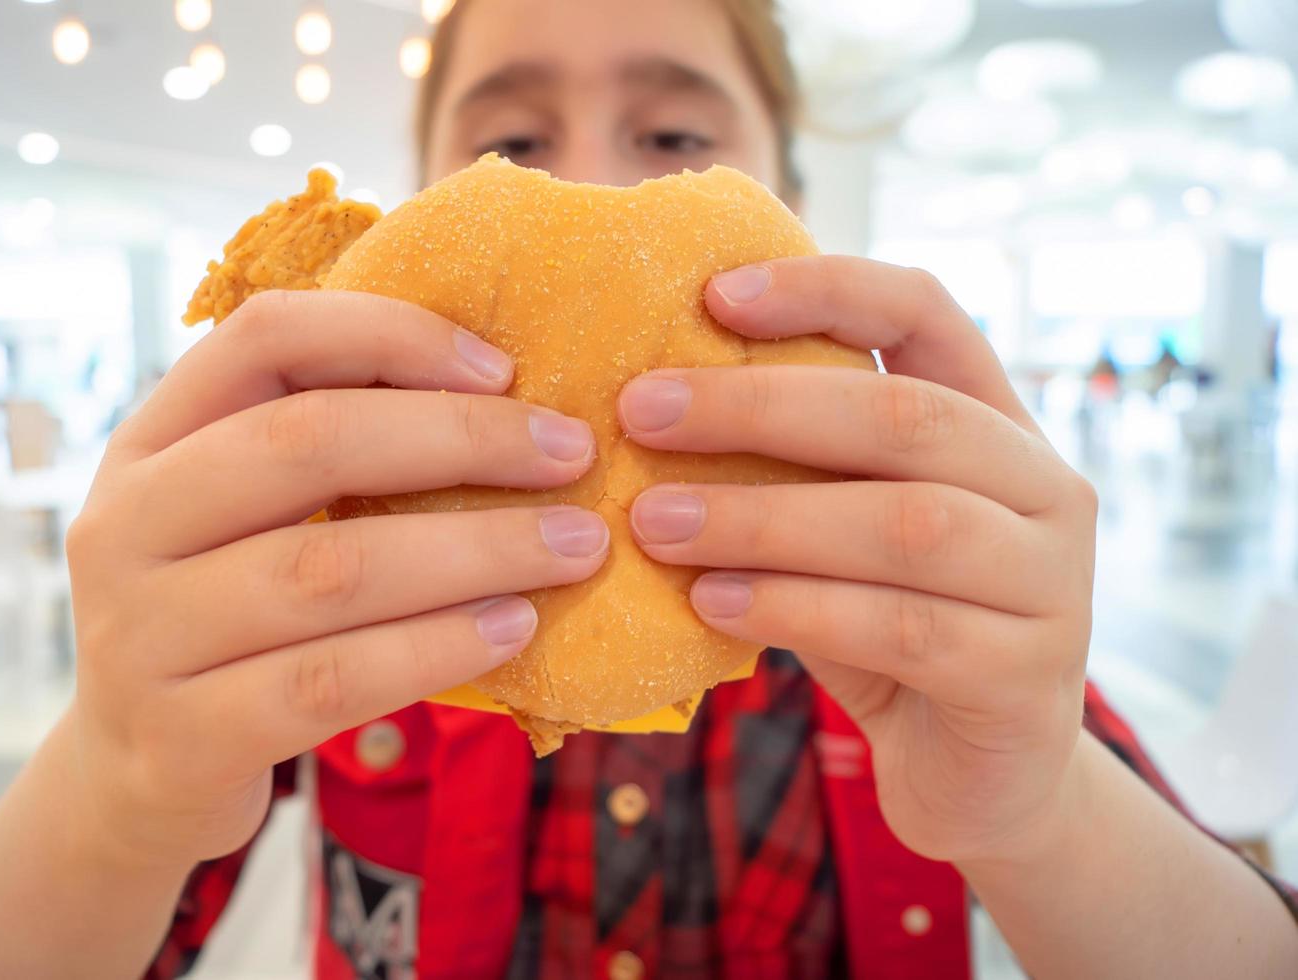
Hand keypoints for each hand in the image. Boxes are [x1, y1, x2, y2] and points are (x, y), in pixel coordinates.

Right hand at [65, 290, 607, 869]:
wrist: (128, 779)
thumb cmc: (224, 623)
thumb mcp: (238, 521)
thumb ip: (319, 455)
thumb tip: (503, 396)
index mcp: (149, 443)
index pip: (262, 338)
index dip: (389, 335)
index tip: (503, 369)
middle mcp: (124, 525)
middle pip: (305, 443)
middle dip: (461, 439)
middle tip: (572, 455)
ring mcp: (139, 637)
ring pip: (329, 570)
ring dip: (475, 550)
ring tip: (572, 547)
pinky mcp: (181, 739)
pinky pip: (331, 681)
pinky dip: (435, 649)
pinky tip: (512, 629)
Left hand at [618, 257, 1096, 863]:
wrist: (976, 775)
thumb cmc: (885, 628)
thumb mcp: (843, 530)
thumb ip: (794, 468)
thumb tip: (651, 405)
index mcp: (995, 421)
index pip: (925, 313)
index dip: (826, 290)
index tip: (714, 296)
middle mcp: (1043, 485)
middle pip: (904, 416)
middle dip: (759, 409)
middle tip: (642, 416)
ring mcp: (1052, 582)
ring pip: (903, 526)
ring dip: (763, 519)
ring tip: (655, 524)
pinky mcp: (1028, 677)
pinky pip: (903, 629)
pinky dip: (796, 609)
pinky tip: (712, 606)